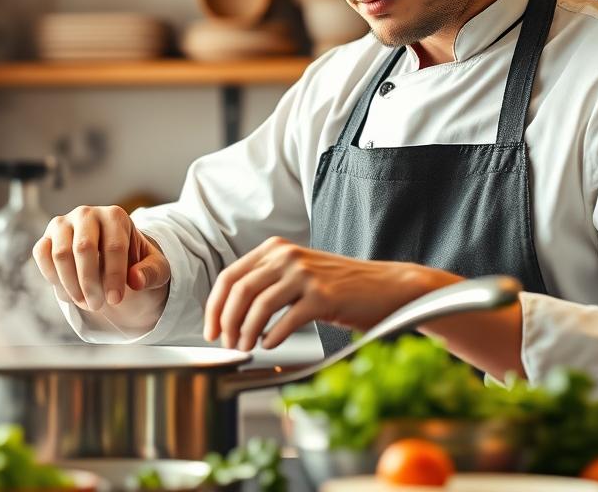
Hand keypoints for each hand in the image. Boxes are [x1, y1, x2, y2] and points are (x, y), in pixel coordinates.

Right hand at [32, 205, 170, 316]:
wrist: (110, 255)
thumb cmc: (135, 261)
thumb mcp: (155, 268)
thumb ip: (151, 273)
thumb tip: (136, 281)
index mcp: (115, 216)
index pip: (114, 246)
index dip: (114, 276)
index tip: (115, 300)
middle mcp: (87, 213)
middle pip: (84, 248)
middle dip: (90, 282)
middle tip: (97, 306)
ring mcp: (63, 223)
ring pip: (60, 253)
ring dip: (71, 284)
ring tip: (85, 303)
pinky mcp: (47, 236)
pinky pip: (41, 254)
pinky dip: (52, 277)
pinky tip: (68, 293)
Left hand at [203, 237, 448, 350]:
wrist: (386, 287)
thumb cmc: (341, 287)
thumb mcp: (298, 275)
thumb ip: (267, 283)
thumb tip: (230, 314)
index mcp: (276, 249)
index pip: (230, 276)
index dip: (214, 306)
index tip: (211, 329)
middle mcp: (287, 256)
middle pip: (239, 290)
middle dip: (226, 322)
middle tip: (226, 343)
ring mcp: (306, 275)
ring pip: (259, 306)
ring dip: (245, 333)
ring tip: (246, 348)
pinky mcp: (324, 296)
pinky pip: (286, 320)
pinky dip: (272, 337)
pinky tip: (270, 345)